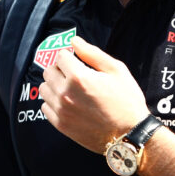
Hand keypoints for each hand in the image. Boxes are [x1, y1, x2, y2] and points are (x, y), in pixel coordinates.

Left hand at [37, 36, 149, 152]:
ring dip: (54, 85)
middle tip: (74, 75)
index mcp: (79, 77)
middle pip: (48, 71)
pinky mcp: (60, 125)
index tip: (77, 62)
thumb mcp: (116, 70)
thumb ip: (92, 53)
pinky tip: (67, 103)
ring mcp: (61, 110)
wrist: (130, 134)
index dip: (70, 56)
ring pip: (44, 88)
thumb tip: (74, 41)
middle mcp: (65, 93)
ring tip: (70, 89)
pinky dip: (53, 102)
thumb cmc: (127, 101)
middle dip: (60, 69)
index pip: (60, 56)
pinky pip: (45, 107)